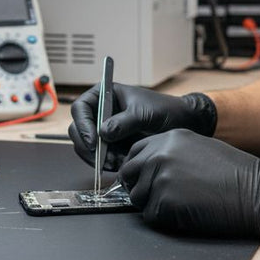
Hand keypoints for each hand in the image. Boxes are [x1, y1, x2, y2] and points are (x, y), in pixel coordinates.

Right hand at [67, 83, 216, 169]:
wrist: (182, 125)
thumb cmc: (165, 110)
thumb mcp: (145, 113)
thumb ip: (125, 122)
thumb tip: (103, 133)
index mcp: (105, 95)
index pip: (81, 108)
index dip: (82, 124)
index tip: (92, 140)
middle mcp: (101, 113)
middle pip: (78, 129)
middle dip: (87, 146)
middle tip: (101, 158)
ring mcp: (104, 131)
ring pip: (86, 147)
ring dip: (97, 158)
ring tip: (116, 162)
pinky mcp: (111, 147)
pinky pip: (99, 158)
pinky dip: (105, 164)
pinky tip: (120, 164)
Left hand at [118, 129, 259, 241]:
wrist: (254, 192)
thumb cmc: (234, 173)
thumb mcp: (199, 148)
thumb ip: (171, 153)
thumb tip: (149, 167)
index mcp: (168, 138)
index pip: (134, 152)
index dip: (137, 168)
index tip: (140, 178)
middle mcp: (160, 154)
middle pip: (129, 174)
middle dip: (140, 187)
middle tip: (159, 197)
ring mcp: (160, 176)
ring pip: (137, 198)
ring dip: (153, 205)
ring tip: (181, 204)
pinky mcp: (164, 200)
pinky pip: (151, 216)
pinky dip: (165, 220)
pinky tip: (186, 212)